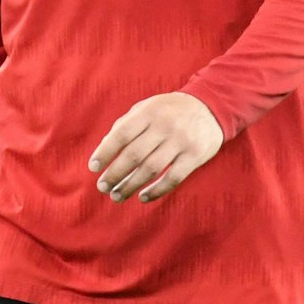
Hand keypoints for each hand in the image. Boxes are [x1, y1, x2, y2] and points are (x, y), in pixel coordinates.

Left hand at [89, 92, 225, 203]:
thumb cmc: (170, 110)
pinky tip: (143, 197)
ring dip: (131, 185)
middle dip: (115, 174)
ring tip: (117, 195)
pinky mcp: (195, 156)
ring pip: (151, 169)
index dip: (105, 152)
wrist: (210, 107)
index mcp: (149, 112)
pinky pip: (173, 178)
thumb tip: (104, 148)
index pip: (122, 134)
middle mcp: (165, 126)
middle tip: (102, 186)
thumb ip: (126, 124)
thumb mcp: (148, 107)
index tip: (93, 167)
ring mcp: (181, 141)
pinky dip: (156, 190)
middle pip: (134, 155)